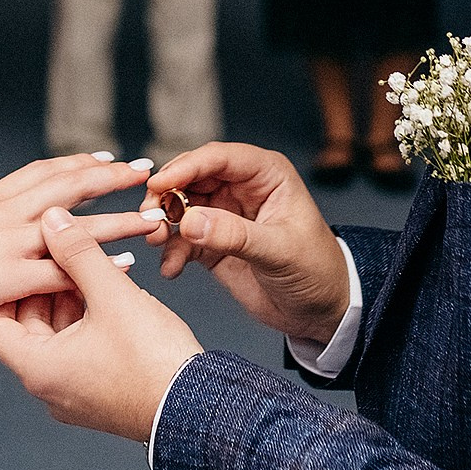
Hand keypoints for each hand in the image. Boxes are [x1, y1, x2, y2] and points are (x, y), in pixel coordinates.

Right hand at [0, 155, 156, 328]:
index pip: (43, 171)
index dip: (76, 163)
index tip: (104, 156)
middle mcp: (5, 213)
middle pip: (69, 185)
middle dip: (110, 176)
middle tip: (146, 169)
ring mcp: (9, 245)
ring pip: (79, 227)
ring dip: (120, 220)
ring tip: (153, 216)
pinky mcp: (8, 279)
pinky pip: (65, 273)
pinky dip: (99, 268)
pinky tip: (127, 268)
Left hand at [0, 210, 200, 439]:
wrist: (199, 409)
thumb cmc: (154, 360)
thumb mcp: (112, 294)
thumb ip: (79, 252)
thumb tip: (52, 220)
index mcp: (38, 369)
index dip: (4, 286)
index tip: (19, 258)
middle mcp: (48, 388)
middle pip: (26, 328)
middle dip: (43, 287)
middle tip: (61, 253)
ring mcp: (74, 396)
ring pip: (56, 338)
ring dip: (68, 301)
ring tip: (90, 267)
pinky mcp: (98, 396)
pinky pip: (79, 352)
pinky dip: (86, 322)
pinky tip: (109, 294)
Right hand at [137, 142, 350, 347]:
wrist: (320, 311)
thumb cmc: (316, 270)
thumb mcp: (280, 251)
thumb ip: (235, 235)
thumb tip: (190, 221)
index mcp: (266, 175)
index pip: (220, 158)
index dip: (186, 167)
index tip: (159, 184)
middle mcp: (241, 188)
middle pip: (192, 177)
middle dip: (166, 194)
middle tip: (149, 216)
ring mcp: (225, 215)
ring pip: (181, 205)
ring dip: (164, 222)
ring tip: (156, 242)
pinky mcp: (213, 243)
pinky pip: (183, 239)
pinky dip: (172, 251)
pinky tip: (171, 269)